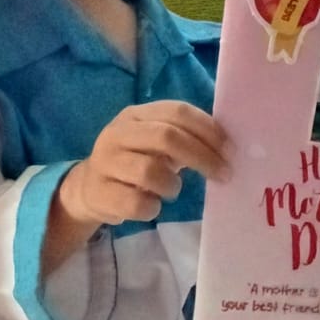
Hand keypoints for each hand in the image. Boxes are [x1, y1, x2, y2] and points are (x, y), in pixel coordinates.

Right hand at [59, 100, 228, 228]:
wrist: (89, 188)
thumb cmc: (135, 162)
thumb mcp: (154, 143)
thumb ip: (184, 138)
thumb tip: (227, 147)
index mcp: (136, 115)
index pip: (177, 112)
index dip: (208, 129)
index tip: (230, 150)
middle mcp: (118, 133)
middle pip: (167, 137)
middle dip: (202, 156)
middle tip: (224, 174)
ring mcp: (105, 162)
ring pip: (150, 171)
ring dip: (172, 185)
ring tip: (172, 189)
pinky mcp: (100, 193)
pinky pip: (137, 202)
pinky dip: (152, 207)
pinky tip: (151, 205)